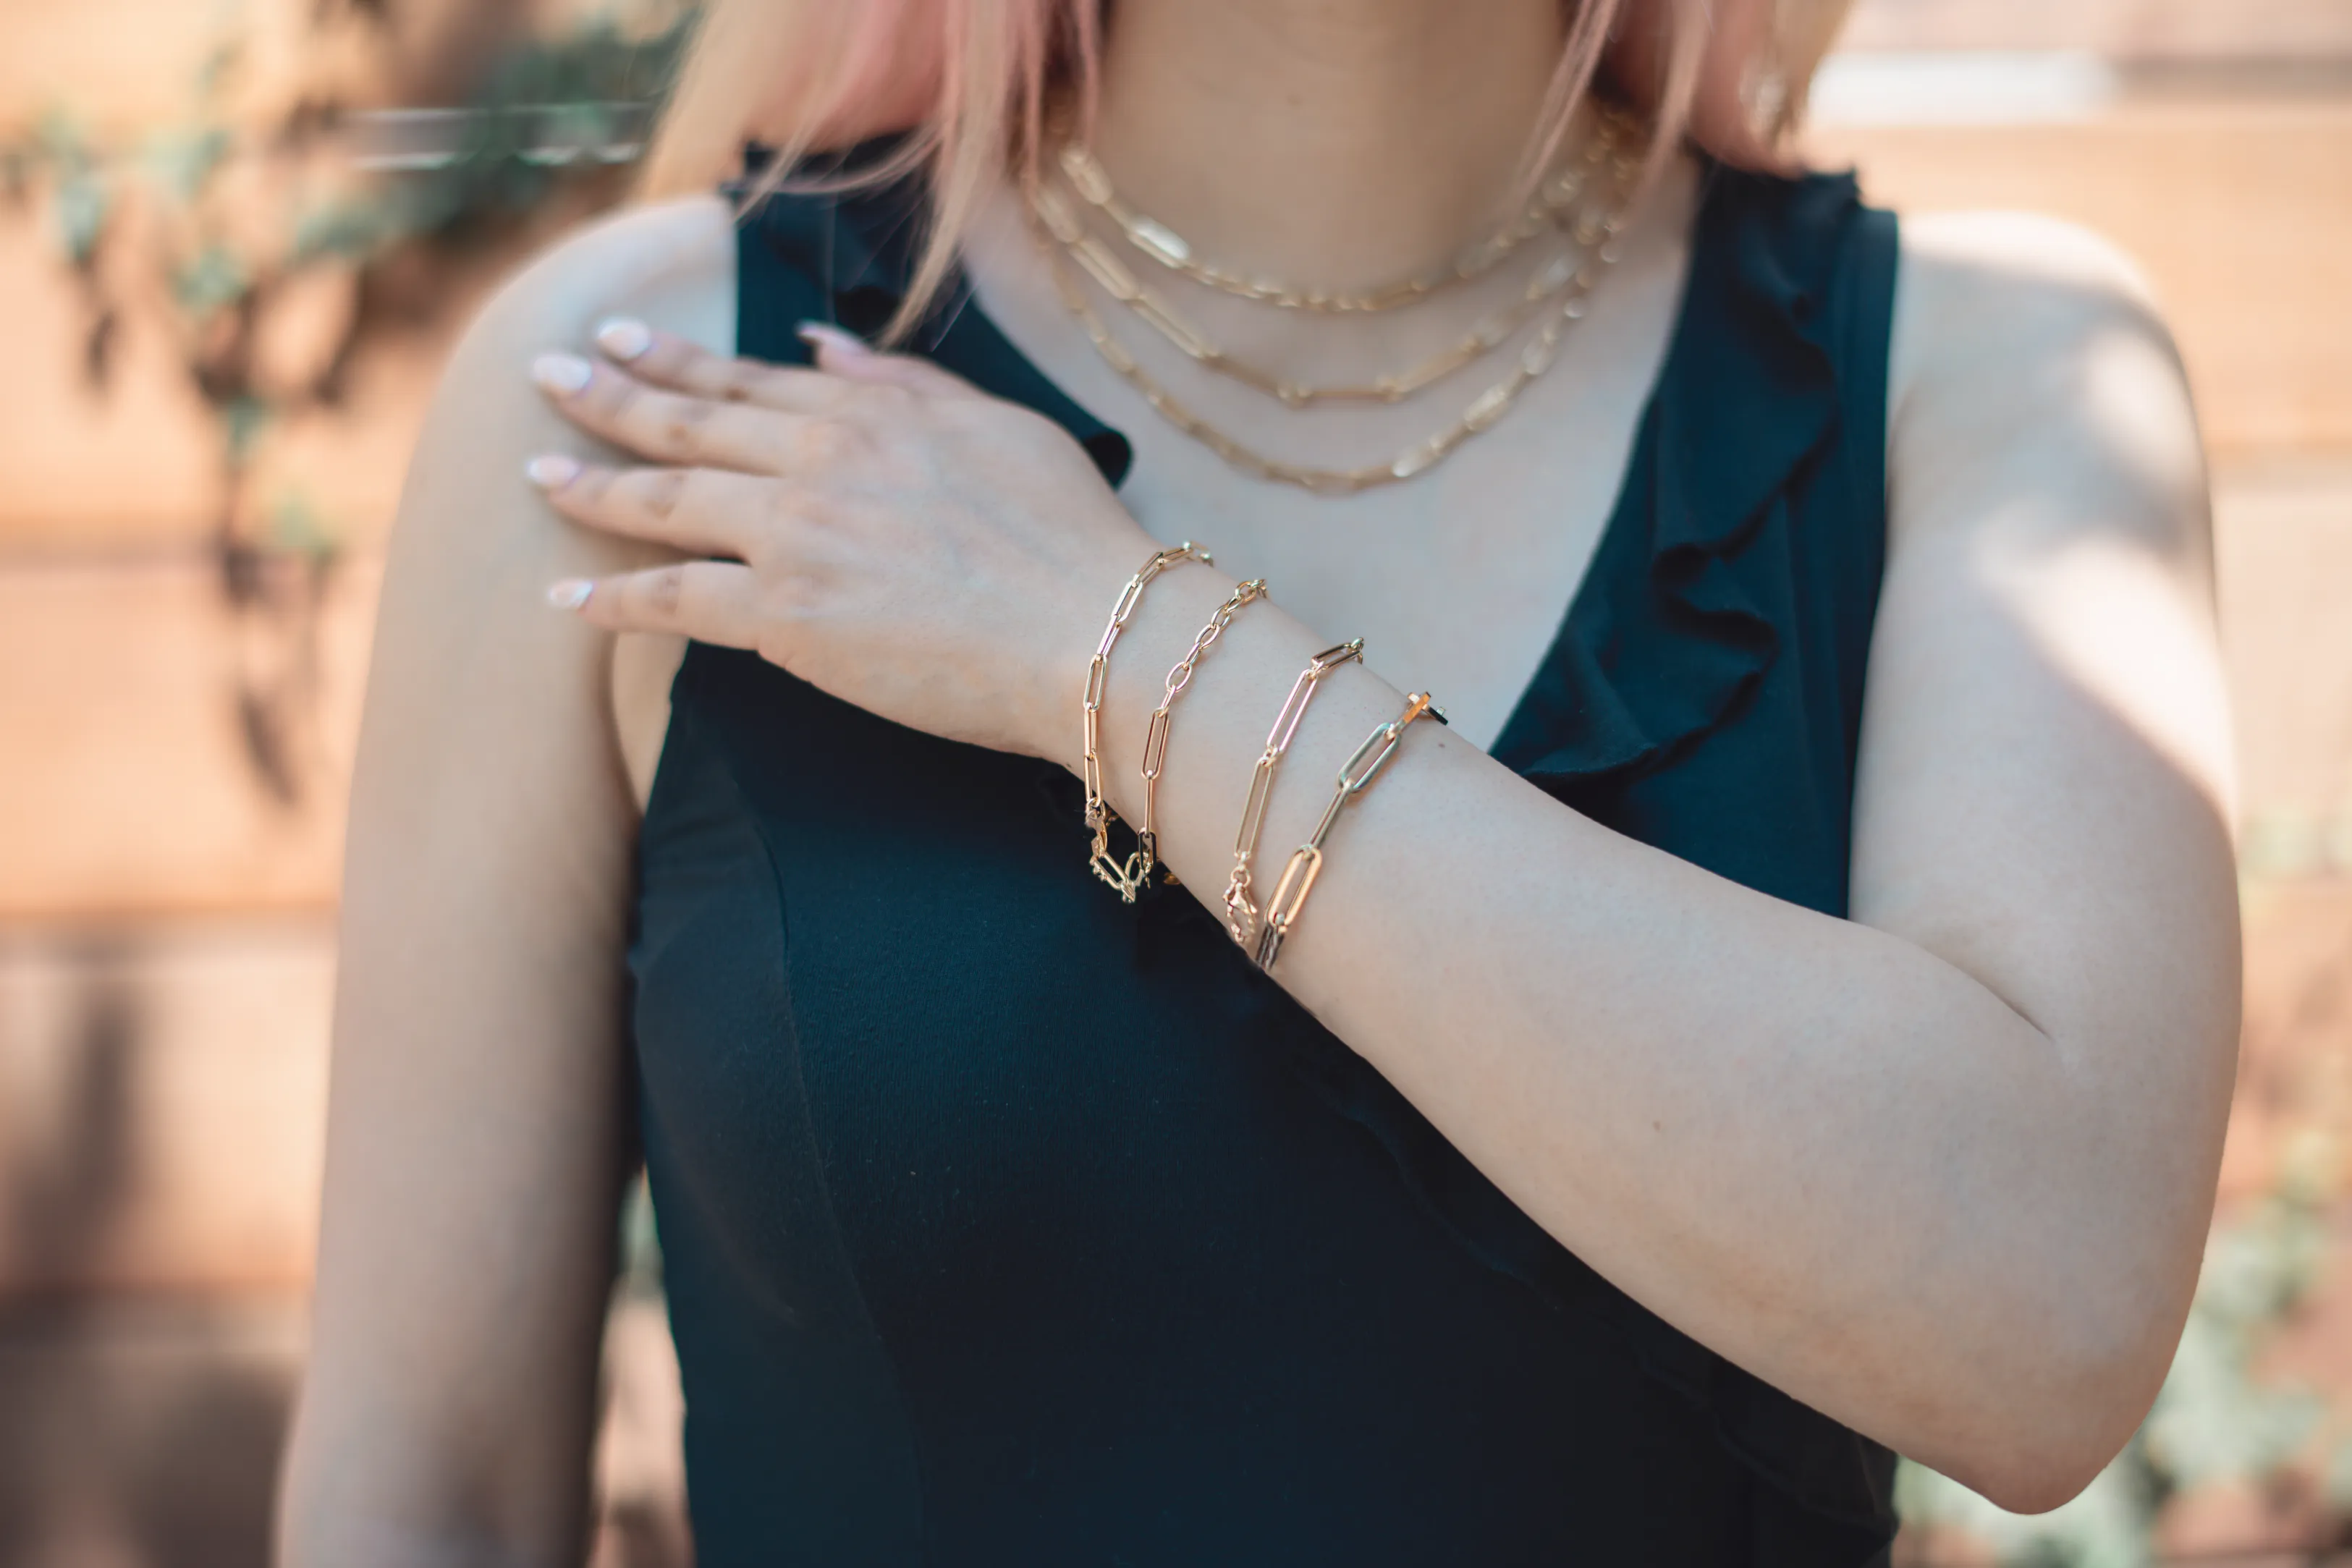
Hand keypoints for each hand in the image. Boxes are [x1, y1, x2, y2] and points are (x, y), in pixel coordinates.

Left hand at [527, 318, 1158, 764]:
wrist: (1091, 631)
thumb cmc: (1067, 539)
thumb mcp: (998, 428)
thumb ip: (905, 382)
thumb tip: (822, 344)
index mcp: (871, 413)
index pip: (748, 381)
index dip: (676, 358)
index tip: (621, 338)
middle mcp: (819, 462)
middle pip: (689, 423)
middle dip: (607, 396)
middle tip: (547, 375)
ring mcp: (796, 537)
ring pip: (666, 501)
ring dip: (591, 486)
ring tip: (537, 474)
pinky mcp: (787, 618)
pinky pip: (676, 601)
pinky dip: (613, 599)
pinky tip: (566, 598)